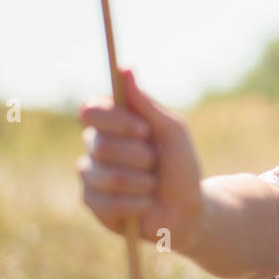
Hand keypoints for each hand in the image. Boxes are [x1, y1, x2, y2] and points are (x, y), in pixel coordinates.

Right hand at [78, 68, 203, 244]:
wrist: (187, 209)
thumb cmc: (180, 166)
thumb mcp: (171, 131)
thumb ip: (145, 104)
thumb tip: (124, 69)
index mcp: (113, 123)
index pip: (91, 110)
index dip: (114, 120)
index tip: (143, 129)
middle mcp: (96, 145)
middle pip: (100, 144)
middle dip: (138, 156)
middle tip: (155, 162)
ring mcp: (91, 175)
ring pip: (105, 175)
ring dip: (140, 182)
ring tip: (152, 186)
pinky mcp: (92, 203)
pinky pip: (106, 201)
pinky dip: (135, 203)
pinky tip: (145, 204)